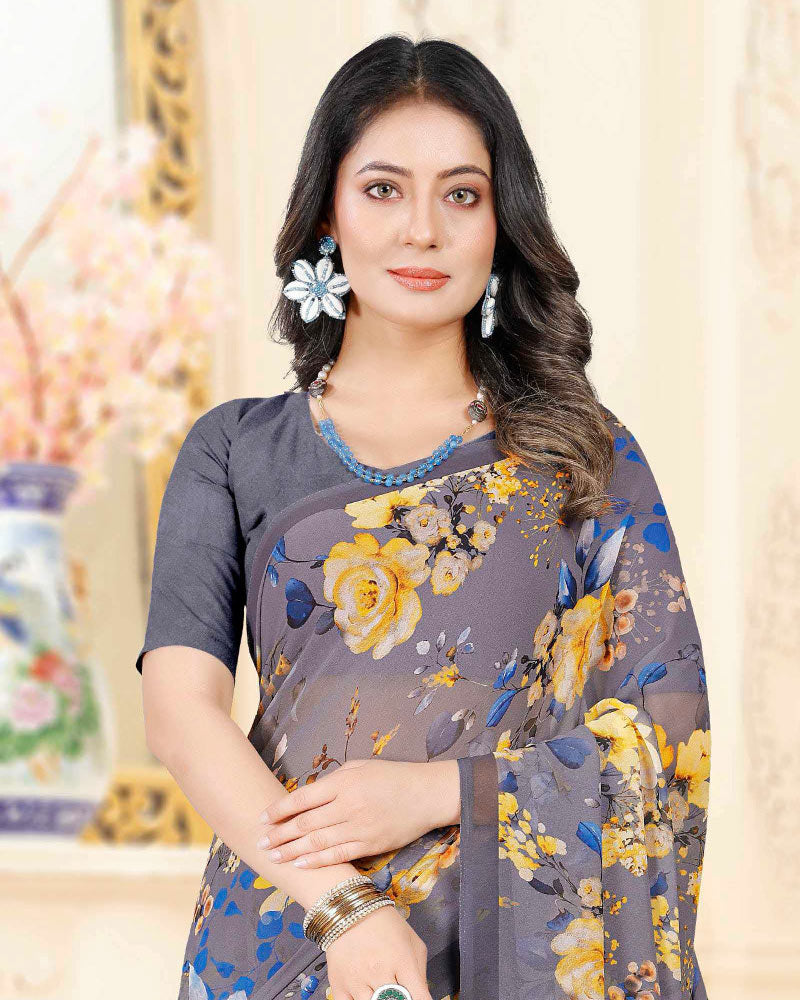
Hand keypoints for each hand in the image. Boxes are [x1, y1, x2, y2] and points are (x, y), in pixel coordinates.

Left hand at [256, 758, 458, 868]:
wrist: (426, 794)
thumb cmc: (392, 776)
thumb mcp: (361, 766)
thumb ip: (334, 780)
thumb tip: (308, 794)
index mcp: (344, 783)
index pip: (303, 798)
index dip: (280, 810)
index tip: (263, 817)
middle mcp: (348, 806)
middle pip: (305, 824)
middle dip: (279, 833)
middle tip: (260, 841)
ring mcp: (359, 828)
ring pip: (317, 843)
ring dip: (291, 851)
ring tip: (273, 856)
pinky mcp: (370, 845)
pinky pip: (338, 856)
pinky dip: (317, 861)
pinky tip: (300, 864)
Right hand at [325, 903, 431, 999]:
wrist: (349, 910)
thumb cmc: (384, 924)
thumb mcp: (411, 940)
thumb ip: (420, 971)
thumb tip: (422, 996)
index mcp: (402, 960)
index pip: (419, 997)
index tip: (417, 998)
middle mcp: (379, 971)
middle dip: (399, 998)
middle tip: (396, 991)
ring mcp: (357, 980)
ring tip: (379, 988)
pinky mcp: (339, 985)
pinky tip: (363, 994)